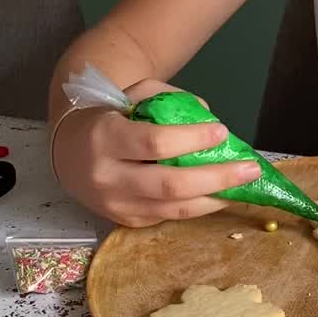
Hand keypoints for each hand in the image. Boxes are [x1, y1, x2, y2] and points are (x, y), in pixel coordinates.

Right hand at [52, 79, 260, 225]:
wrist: (67, 152)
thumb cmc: (108, 117)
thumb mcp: (130, 95)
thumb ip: (166, 98)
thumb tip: (208, 114)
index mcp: (104, 138)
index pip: (155, 143)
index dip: (192, 139)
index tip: (222, 131)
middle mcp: (107, 177)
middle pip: (171, 184)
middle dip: (216, 177)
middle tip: (250, 168)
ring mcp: (115, 205)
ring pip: (174, 209)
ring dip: (215, 198)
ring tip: (245, 185)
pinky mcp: (125, 221)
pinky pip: (169, 218)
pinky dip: (200, 207)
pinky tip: (221, 196)